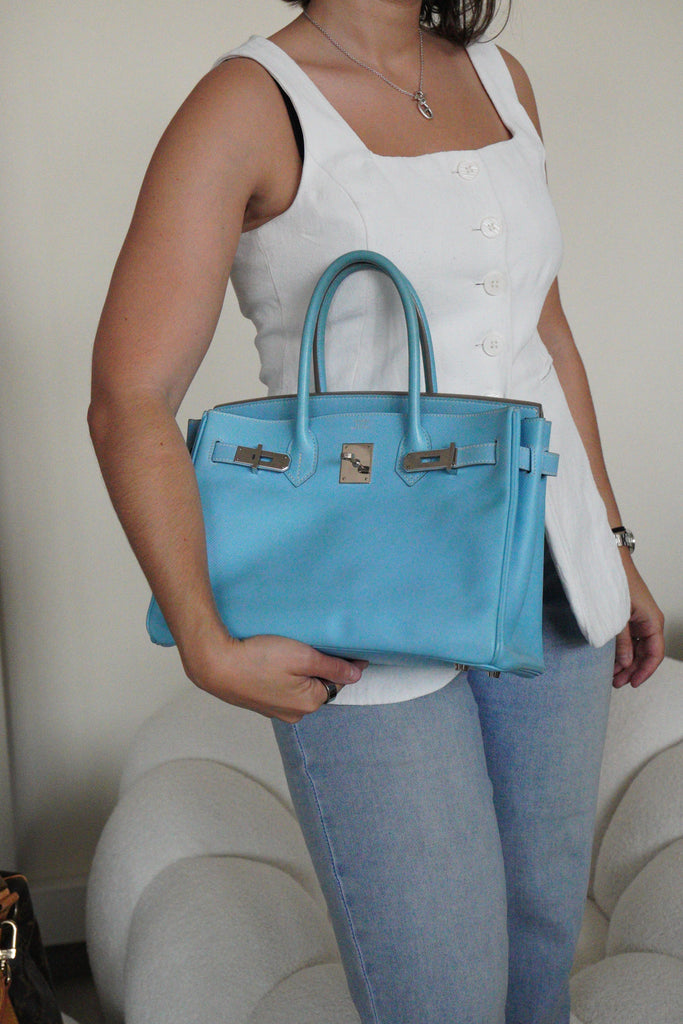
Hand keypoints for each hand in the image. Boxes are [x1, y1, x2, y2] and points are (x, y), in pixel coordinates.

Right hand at [181, 628, 366, 721]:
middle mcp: (294, 713)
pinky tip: (273, 660)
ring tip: (289, 650)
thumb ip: (332, 667)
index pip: (337, 681)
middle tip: (310, 643)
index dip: (340, 662)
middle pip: (318, 686)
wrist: (214, 665)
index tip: (340, 645)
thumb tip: (357, 674)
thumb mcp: (303, 657)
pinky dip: (283, 675)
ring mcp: (274, 710)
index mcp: (309, 704)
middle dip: (318, 667)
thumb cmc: (257, 659)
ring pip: (299, 686)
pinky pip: (281, 688)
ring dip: (299, 671)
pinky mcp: (259, 702)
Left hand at [613, 559, 664, 688]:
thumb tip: (626, 664)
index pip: (655, 654)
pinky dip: (622, 651)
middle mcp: (650, 622)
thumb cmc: (617, 583)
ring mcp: (640, 620)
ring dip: (626, 663)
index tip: (632, 683)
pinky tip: (611, 661)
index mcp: (653, 622)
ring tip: (612, 675)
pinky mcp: (630, 618)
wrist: (609, 562)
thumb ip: (622, 642)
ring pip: (638, 649)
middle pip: (646, 655)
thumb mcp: (617, 618)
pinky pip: (631, 640)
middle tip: (615, 683)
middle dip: (632, 670)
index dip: (644, 671)